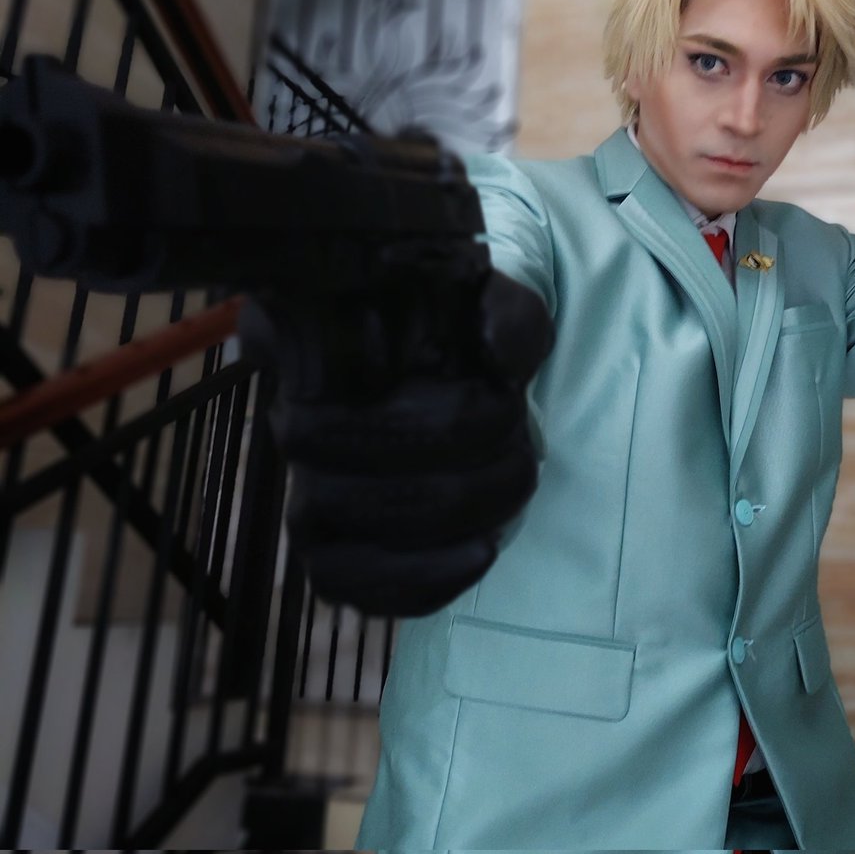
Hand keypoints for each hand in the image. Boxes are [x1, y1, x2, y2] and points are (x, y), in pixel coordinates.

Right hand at [238, 268, 552, 615]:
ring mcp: (304, 494)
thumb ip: (505, 316)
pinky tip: (482, 549)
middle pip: (344, 439)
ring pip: (355, 514)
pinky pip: (353, 586)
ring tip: (517, 478)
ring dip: (457, 502)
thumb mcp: (496, 312)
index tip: (497, 386)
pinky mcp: (329, 559)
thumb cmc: (467, 350)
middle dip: (454, 438)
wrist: (467, 411)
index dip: (392, 363)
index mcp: (317, 344)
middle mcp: (291, 418)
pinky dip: (424, 577)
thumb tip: (497, 354)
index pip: (314, 353)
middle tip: (519, 430)